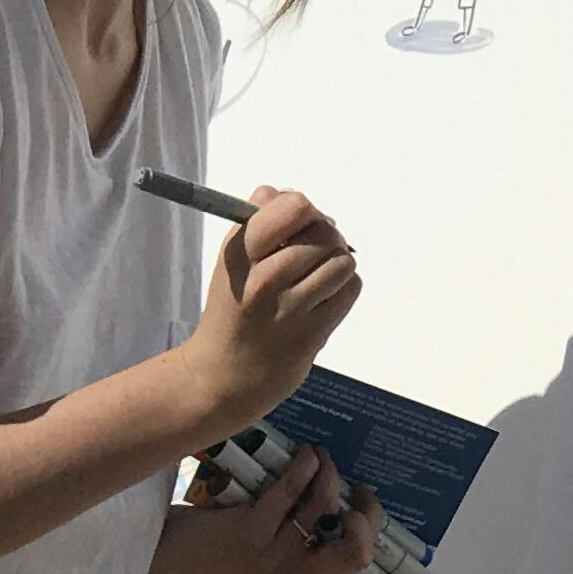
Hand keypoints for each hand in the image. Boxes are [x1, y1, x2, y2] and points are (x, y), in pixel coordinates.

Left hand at [158, 444, 380, 573]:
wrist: (170, 560)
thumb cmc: (221, 554)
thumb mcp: (270, 565)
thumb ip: (303, 548)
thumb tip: (338, 498)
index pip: (357, 563)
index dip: (368, 529)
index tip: (360, 504)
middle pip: (357, 550)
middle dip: (367, 513)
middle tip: (357, 489)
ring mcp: (275, 557)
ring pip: (325, 507)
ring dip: (329, 473)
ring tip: (320, 456)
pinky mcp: (252, 531)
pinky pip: (293, 490)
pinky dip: (304, 465)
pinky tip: (304, 454)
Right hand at [182, 186, 359, 430]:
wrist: (223, 375)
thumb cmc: (232, 311)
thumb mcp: (231, 261)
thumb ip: (258, 221)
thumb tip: (290, 198)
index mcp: (240, 252)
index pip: (292, 207)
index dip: (305, 210)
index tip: (299, 225)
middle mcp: (264, 278)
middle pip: (324, 232)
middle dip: (327, 236)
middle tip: (315, 252)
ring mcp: (289, 309)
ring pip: (342, 261)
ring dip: (338, 263)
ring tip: (319, 277)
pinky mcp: (311, 335)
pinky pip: (349, 290)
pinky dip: (344, 288)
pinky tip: (325, 296)